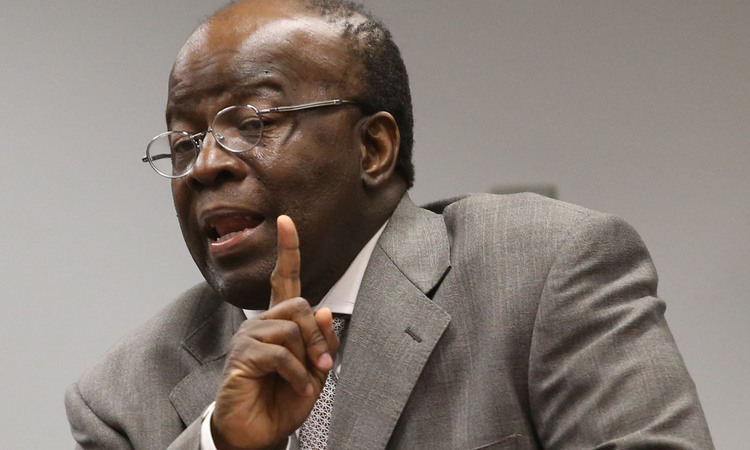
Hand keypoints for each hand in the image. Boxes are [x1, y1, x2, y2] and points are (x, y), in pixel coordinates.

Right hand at [211, 215, 338, 449]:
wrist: (258, 432)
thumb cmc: (283, 399)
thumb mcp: (315, 371)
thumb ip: (322, 342)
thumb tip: (324, 309)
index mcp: (280, 322)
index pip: (284, 279)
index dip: (287, 251)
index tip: (286, 221)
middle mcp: (261, 323)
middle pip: (298, 304)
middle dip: (317, 334)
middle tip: (323, 364)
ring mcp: (248, 338)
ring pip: (290, 328)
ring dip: (307, 359)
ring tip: (305, 381)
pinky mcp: (242, 356)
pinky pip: (280, 354)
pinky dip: (297, 374)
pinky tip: (297, 387)